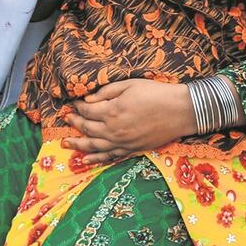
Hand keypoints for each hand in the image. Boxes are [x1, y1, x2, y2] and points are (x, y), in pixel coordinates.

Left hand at [62, 79, 196, 163]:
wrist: (181, 111)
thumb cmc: (155, 93)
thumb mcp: (128, 85)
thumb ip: (105, 93)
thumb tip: (87, 99)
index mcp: (112, 111)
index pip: (87, 110)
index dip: (78, 106)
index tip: (73, 102)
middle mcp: (114, 130)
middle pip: (87, 128)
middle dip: (74, 123)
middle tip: (66, 118)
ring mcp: (123, 143)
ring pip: (95, 146)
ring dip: (78, 144)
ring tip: (65, 143)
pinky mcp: (133, 150)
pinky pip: (110, 157)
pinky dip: (96, 159)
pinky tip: (86, 160)